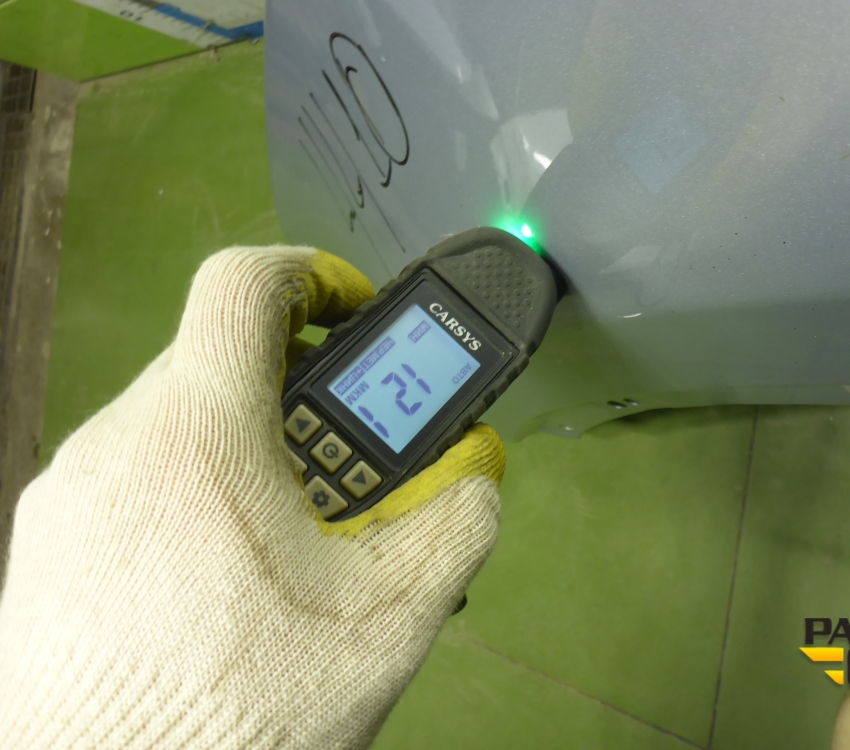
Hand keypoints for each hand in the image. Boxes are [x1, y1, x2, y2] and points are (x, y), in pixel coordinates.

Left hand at [0, 246, 503, 748]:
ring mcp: (70, 492)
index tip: (351, 316)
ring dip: (245, 446)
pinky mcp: (48, 543)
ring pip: (175, 421)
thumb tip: (476, 467)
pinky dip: (192, 491)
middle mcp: (118, 441)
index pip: (244, 283)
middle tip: (343, 463)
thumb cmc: (242, 705)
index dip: (311, 275)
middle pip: (218, 358)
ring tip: (289, 533)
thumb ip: (453, 522)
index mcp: (198, 433)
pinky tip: (220, 571)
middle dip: (295, 390)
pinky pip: (134, 476)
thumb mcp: (386, 617)